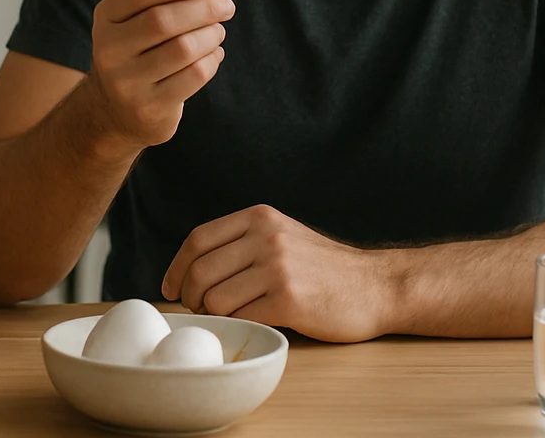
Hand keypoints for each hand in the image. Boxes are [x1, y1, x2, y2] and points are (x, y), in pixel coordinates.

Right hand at [77, 0, 233, 154]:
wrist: (117, 110)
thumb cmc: (138, 52)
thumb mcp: (134, 21)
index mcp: (106, 18)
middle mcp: (109, 50)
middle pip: (163, 20)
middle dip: (203, 9)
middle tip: (225, 6)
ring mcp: (127, 82)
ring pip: (184, 48)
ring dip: (211, 35)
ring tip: (217, 32)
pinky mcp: (150, 107)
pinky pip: (194, 75)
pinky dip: (212, 60)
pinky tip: (211, 55)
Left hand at [160, 205, 395, 342]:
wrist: (375, 286)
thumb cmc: (323, 268)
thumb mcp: (283, 235)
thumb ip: (243, 242)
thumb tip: (191, 267)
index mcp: (259, 218)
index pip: (198, 239)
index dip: (177, 267)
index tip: (170, 288)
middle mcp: (266, 237)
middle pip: (201, 270)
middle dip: (190, 296)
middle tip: (198, 310)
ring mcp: (278, 268)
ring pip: (216, 298)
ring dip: (212, 315)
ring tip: (225, 318)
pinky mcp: (289, 300)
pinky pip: (241, 318)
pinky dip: (236, 326)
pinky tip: (246, 325)